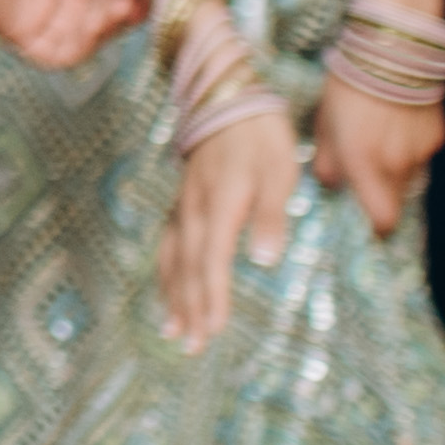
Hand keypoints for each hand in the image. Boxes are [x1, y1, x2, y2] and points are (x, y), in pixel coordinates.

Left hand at [0, 0, 140, 67]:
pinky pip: (55, 56)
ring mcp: (32, 12)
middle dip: (121, 14)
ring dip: (106, 30)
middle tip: (134, 3)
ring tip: (117, 8)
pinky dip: (81, 47)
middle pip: (96, 19)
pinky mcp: (16, 31)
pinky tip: (95, 22)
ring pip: (81, 40)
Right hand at [158, 103, 301, 341]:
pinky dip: (165, 273)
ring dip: (172, 297)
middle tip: (190, 348)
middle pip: (187, 268)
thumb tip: (266, 261)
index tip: (213, 331)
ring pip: (172, 259)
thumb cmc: (262, 137)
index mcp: (220, 205)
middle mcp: (195, 210)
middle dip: (189, 309)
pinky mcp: (182, 203)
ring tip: (172, 331)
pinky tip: (167, 290)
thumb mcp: (279, 171)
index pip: (211, 261)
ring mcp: (184, 206)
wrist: (226, 96)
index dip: (211, 298)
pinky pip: (168, 244)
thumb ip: (271, 216)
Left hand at [313, 78, 440, 237]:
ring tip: (377, 139)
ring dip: (394, 169)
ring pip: (408, 176)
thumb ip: (327, 161)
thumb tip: (331, 184)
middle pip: (395, 200)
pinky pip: (421, 154)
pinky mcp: (437, 136)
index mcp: (364, 164)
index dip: (377, 227)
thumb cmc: (347, 86)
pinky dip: (409, 148)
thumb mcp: (324, 123)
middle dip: (381, 194)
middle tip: (365, 174)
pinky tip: (395, 124)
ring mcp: (421, 151)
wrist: (393, 50)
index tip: (368, 225)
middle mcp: (397, 165)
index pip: (383, 219)